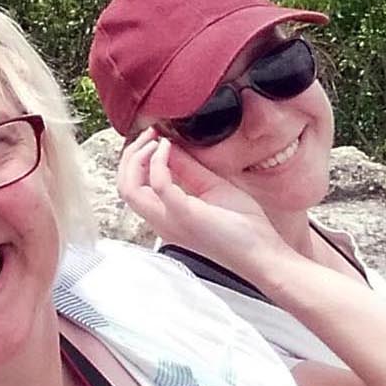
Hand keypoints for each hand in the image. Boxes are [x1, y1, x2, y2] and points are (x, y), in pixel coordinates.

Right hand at [116, 129, 290, 264]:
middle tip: (148, 134)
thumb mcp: (211, 187)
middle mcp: (161, 221)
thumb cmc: (242, 227)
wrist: (261, 251)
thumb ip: (188, 169)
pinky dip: (158, 160)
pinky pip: (157, 183)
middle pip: (123, 187)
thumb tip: (170, 147)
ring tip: (153, 140)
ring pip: (128, 188)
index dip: (136, 159)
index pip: (133, 189)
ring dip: (137, 157)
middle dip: (130, 155)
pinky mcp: (184, 214)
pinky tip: (167, 147)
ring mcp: (169, 219)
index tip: (153, 138)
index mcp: (166, 217)